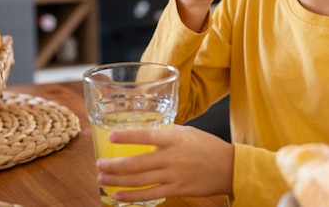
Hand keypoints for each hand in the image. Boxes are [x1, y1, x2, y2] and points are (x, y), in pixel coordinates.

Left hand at [96, 125, 233, 202]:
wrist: (229, 167)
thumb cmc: (207, 146)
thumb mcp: (187, 132)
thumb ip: (167, 133)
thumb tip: (146, 132)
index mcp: (173, 138)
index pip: (145, 135)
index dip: (127, 136)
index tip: (110, 137)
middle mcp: (171, 156)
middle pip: (137, 163)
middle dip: (114, 165)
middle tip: (99, 165)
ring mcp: (173, 175)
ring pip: (140, 180)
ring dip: (118, 181)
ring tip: (102, 180)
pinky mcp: (176, 189)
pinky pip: (150, 194)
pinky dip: (133, 196)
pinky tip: (118, 196)